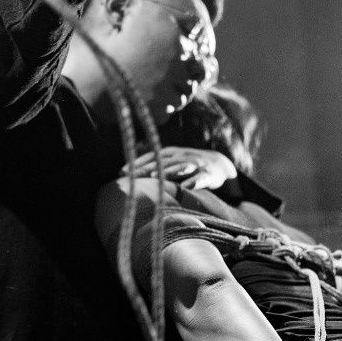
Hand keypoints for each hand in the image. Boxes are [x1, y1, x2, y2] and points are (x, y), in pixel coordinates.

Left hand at [121, 147, 236, 189]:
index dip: (137, 163)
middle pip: (162, 162)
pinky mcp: (208, 174)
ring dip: (168, 171)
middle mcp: (181, 156)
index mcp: (171, 153)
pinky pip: (200, 178)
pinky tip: (186, 187)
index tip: (121, 172)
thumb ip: (155, 167)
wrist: (220, 163)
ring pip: (180, 167)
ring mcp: (195, 164)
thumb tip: (129, 176)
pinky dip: (193, 182)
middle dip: (146, 168)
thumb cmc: (190, 164)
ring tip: (155, 177)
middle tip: (131, 176)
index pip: (151, 156)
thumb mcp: (172, 162)